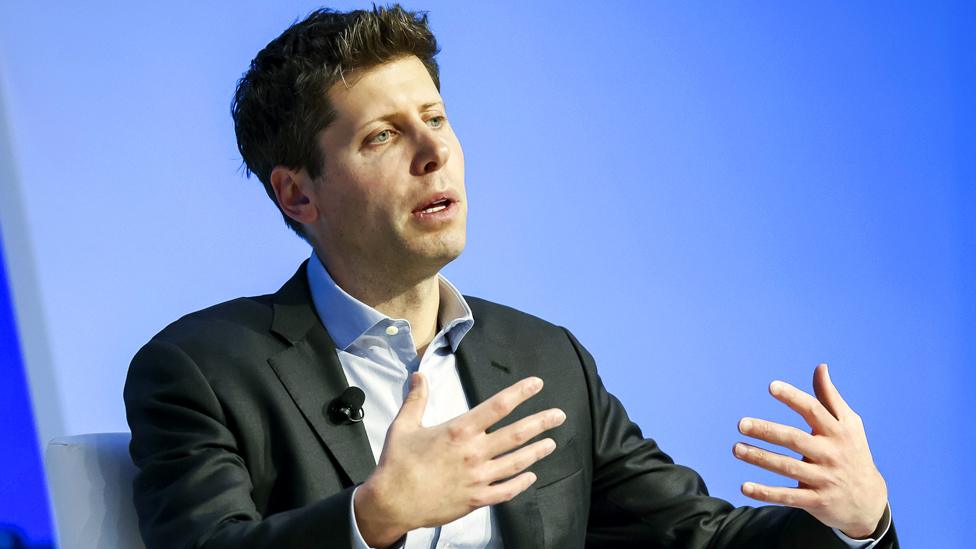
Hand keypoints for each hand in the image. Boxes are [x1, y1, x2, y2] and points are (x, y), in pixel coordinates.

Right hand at [354, 373, 565, 546]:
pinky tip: (531, 475)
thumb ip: (416, 399)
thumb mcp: (403, 426)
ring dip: (537, 451)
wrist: (392, 502)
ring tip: (551, 443)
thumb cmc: (397, 463)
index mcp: (459, 430)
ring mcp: (478, 477)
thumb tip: (420, 375)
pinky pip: (506, 490)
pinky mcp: (476, 499)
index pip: (498, 406)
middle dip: (541, 422)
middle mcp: (474, 452)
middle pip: (516, 434)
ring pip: (517, 462)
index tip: (537, 384)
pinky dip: (521, 482)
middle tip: (559, 415)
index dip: (520, 393)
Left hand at [733, 364, 887, 538]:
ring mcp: (824, 479)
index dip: (793, 397)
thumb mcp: (849, 425)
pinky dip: (766, 493)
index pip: (813, 410)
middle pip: (794, 439)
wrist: (869, 502)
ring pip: (786, 467)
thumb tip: (820, 367)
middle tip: (741, 423)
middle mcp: (830, 454)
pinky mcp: (817, 501)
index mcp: (838, 432)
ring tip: (736, 448)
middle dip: (767, 431)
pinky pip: (787, 496)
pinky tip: (744, 487)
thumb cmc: (853, 453)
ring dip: (760, 458)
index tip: (772, 386)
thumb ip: (830, 397)